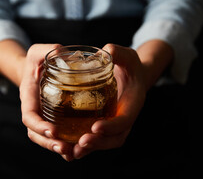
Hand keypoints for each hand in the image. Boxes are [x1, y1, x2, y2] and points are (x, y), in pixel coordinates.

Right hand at [19, 44, 74, 160]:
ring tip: (73, 153)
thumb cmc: (36, 60)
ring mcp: (44, 116)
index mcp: (28, 98)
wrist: (36, 69)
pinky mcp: (55, 118)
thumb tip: (60, 51)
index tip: (53, 131)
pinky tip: (79, 149)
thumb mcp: (37, 51)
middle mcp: (35, 110)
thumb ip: (46, 50)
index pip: (29, 116)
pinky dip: (66, 143)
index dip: (39, 126)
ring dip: (58, 148)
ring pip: (47, 139)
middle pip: (37, 134)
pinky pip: (58, 134)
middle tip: (66, 148)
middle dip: (50, 144)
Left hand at [72, 44, 146, 158]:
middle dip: (99, 143)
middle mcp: (126, 116)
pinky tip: (69, 147)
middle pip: (116, 137)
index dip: (112, 126)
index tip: (96, 127)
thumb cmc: (129, 65)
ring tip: (72, 151)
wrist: (131, 75)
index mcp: (133, 102)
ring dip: (90, 149)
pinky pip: (97, 138)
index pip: (125, 119)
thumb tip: (107, 51)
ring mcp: (116, 122)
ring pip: (105, 142)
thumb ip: (120, 53)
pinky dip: (85, 145)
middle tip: (82, 142)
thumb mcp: (127, 56)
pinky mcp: (106, 123)